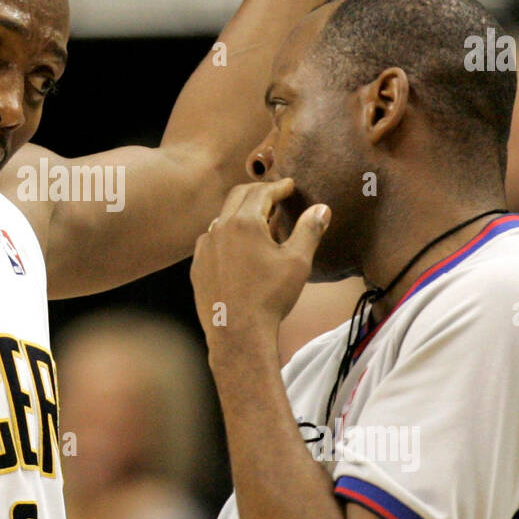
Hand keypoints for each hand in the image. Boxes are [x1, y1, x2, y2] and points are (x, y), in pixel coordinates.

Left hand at [191, 178, 327, 345]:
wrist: (237, 333)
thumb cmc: (270, 297)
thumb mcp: (297, 262)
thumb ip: (309, 230)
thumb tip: (321, 209)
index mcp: (244, 222)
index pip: (262, 192)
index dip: (278, 187)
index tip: (289, 186)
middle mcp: (219, 228)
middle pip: (238, 197)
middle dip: (258, 192)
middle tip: (274, 196)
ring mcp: (204, 247)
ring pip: (222, 218)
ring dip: (240, 213)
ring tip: (259, 223)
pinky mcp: (197, 266)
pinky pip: (211, 240)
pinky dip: (226, 235)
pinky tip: (237, 248)